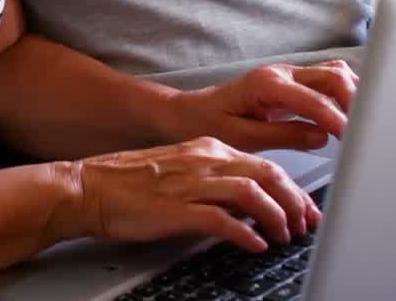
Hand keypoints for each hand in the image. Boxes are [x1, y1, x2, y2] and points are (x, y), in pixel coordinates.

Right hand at [59, 137, 321, 252]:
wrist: (89, 187)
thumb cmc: (130, 184)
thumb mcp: (181, 171)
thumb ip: (215, 181)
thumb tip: (249, 203)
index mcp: (206, 149)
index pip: (264, 164)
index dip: (292, 189)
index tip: (305, 209)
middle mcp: (204, 160)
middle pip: (267, 174)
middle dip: (294, 202)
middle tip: (306, 225)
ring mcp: (190, 183)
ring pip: (251, 193)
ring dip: (276, 216)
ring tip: (285, 236)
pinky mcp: (176, 208)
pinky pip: (222, 219)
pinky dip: (245, 233)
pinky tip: (254, 245)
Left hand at [166, 61, 357, 152]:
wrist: (189, 112)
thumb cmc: (208, 123)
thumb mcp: (242, 137)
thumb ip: (284, 134)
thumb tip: (322, 136)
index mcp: (267, 85)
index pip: (315, 99)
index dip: (338, 118)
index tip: (354, 138)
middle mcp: (281, 73)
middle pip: (333, 76)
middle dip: (355, 101)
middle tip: (367, 131)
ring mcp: (288, 74)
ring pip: (334, 73)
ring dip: (354, 94)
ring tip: (364, 123)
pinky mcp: (292, 82)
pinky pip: (327, 79)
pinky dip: (345, 92)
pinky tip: (351, 114)